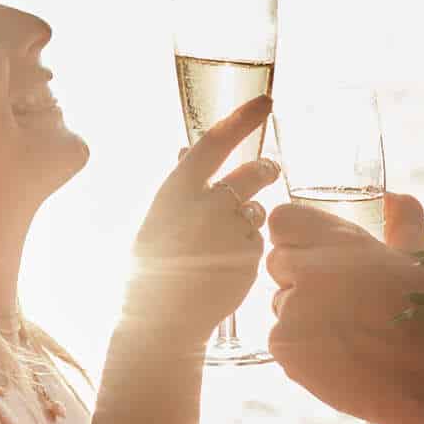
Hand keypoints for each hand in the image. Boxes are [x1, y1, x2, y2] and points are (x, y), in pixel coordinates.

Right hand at [128, 97, 277, 343]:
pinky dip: (247, 248)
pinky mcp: (249, 257)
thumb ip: (178, 184)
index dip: (242, 119)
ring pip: (258, 210)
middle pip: (254, 173)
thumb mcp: (157, 218)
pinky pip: (258, 242)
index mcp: (175, 191)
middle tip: (269, 170)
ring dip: (249, 218)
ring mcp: (229, 232)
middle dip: (266, 169)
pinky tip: (224, 266)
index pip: (214, 143)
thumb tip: (187, 150)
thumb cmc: (153, 266)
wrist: (162, 320)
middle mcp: (204, 206)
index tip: (265, 102)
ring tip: (221, 242)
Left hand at [267, 192, 423, 423]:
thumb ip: (403, 221)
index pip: (282, 220)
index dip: (295, 236)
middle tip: (335, 299)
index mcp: (340, 242)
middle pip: (277, 260)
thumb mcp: (418, 261)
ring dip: (298, 311)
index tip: (313, 254)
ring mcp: (292, 309)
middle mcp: (310, 270)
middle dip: (298, 276)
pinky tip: (331, 352)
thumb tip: (395, 195)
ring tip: (340, 329)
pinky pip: (278, 335)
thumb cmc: (421, 319)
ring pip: (278, 300)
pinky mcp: (283, 345)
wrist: (419, 382)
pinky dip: (299, 344)